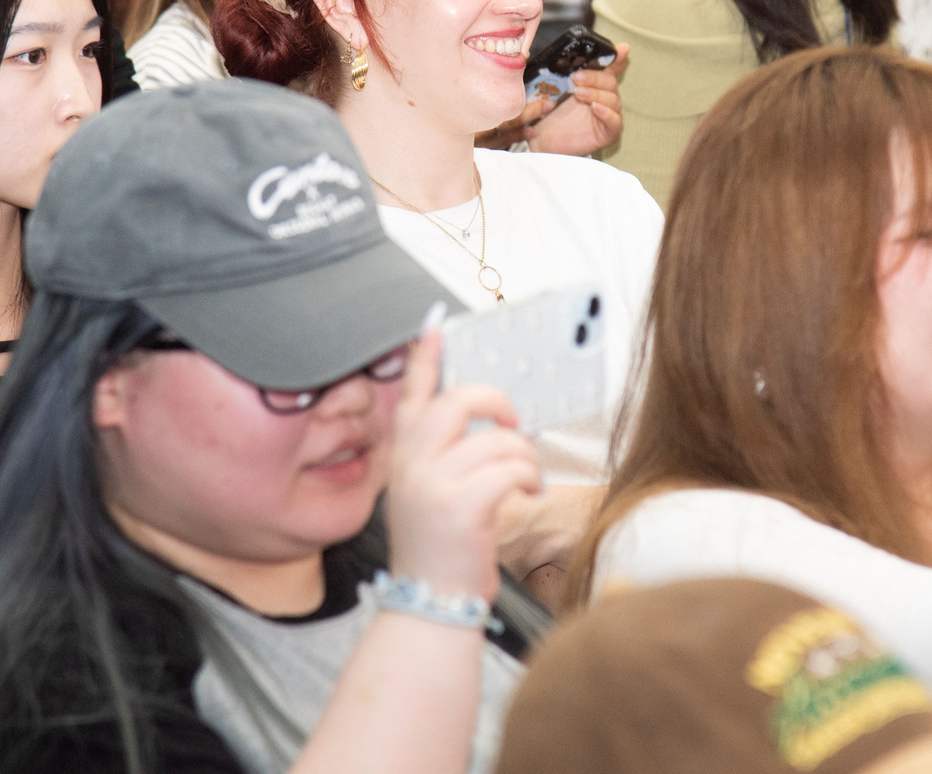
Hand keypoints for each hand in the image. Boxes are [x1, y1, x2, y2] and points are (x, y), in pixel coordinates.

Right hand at [386, 330, 544, 599]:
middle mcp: (412, 464)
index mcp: (403, 457)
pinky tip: (526, 493)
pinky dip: (528, 478)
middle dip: (496, 402)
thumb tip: (483, 422)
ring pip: (497, 439)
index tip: (435, 326)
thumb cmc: (438, 551)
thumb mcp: (424, 495)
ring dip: (523, 456)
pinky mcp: (462, 506)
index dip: (425, 357)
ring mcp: (434, 484)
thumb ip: (439, 457)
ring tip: (525, 478)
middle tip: (512, 422)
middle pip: (460, 400)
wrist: (430, 605)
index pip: (413, 394)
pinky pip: (511, 468)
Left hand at [523, 44, 626, 156]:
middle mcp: (605, 98)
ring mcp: (609, 115)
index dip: (616, 58)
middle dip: (594, 77)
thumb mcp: (549, 95)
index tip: (622, 48)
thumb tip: (543, 64)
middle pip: (610, 82)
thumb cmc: (551, 118)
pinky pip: (615, 121)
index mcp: (594, 86)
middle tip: (576, 77)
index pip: (609, 70)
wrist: (547, 146)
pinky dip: (606, 113)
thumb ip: (550, 81)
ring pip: (613, 99)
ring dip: (596, 93)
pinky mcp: (609, 132)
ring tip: (579, 93)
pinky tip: (595, 108)